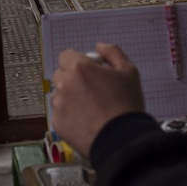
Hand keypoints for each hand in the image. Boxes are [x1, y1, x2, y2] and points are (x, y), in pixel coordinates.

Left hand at [51, 42, 143, 156]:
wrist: (121, 139)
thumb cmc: (126, 104)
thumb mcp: (129, 71)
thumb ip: (113, 53)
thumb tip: (99, 45)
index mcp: (79, 67)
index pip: (66, 56)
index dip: (78, 62)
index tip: (90, 72)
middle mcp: (65, 83)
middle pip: (61, 74)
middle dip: (72, 78)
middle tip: (91, 90)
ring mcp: (59, 104)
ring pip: (59, 94)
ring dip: (69, 97)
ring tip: (89, 108)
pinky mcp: (57, 123)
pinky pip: (59, 113)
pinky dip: (69, 115)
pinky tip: (86, 121)